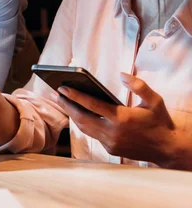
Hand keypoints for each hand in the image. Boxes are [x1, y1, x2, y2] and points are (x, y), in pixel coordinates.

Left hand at [54, 73, 177, 166]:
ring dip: (72, 115)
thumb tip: (122, 75)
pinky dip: (83, 123)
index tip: (61, 87)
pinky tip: (77, 113)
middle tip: (56, 93)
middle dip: (67, 105)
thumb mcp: (155, 101)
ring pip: (84, 128)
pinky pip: (92, 134)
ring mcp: (110, 142)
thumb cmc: (160, 121)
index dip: (74, 96)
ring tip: (62, 101)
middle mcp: (112, 132)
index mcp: (121, 118)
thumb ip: (139, 86)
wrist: (167, 148)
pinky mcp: (110, 149)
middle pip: (81, 118)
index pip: (91, 105)